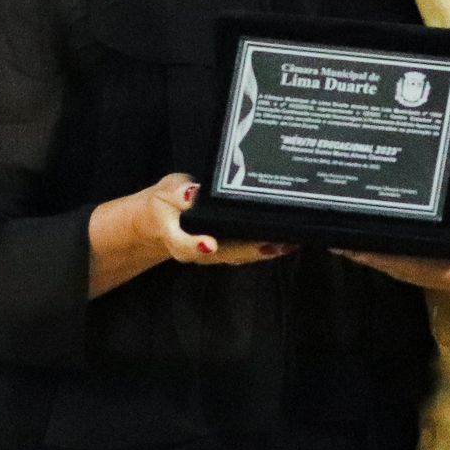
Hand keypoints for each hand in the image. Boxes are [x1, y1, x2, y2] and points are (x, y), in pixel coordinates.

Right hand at [89, 174, 292, 297]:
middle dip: (251, 250)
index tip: (210, 244)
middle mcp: (197, 252)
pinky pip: (245, 253)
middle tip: (277, 242)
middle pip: (224, 254)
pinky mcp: (225, 254)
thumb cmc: (164, 204)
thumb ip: (176, 193)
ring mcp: (213, 256)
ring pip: (239, 257)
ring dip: (264, 251)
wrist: (160, 223)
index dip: (196, 245)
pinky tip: (285, 240)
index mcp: (176, 236)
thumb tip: (192, 192)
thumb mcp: (164, 192)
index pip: (184, 245)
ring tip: (289, 241)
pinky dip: (265, 247)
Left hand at [343, 193, 449, 305]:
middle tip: (343, 238)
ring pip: (424, 272)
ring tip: (367, 238)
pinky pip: (443, 267)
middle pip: (411, 273)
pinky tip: (412, 240)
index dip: (380, 256)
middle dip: (378, 257)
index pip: (413, 266)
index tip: (348, 245)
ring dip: (396, 257)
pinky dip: (419, 256)